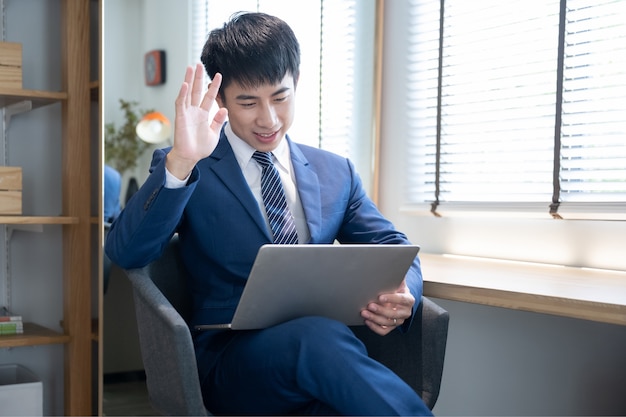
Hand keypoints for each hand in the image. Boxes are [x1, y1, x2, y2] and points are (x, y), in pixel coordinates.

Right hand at [166, 63, 228, 179]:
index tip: (219, 75)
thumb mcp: (214, 133)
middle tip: (200, 64)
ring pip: (187, 93)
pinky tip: (185, 84)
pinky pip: (181, 103)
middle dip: (198, 77)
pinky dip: (183, 93)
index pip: (209, 97)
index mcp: (203, 114)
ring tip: (191, 67)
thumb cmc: (200, 147)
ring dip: (189, 80)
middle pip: (197, 90)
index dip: (213, 86)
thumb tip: (224, 109)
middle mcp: (194, 111)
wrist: (191, 157)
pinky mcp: (180, 117)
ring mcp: (187, 113)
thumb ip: (218, 121)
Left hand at [360, 279, 414, 335]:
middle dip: (380, 310)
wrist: (398, 299)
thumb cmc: (396, 289)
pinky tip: (367, 321)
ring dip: (375, 318)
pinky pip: (383, 331)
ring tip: (364, 313)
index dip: (391, 299)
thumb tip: (389, 265)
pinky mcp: (392, 327)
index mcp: (408, 300)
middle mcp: (406, 312)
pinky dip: (374, 327)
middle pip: (393, 314)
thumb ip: (395, 275)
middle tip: (369, 305)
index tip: (380, 297)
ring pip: (387, 323)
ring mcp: (399, 321)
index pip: (401, 300)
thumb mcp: (398, 281)